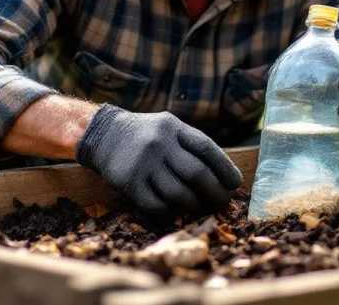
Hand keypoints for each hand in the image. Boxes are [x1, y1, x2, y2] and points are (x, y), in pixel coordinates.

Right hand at [75, 104, 243, 216]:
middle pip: (197, 174)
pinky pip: (156, 205)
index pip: (207, 149)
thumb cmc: (146, 135)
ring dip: (193, 204)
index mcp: (173, 127)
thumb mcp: (169, 127)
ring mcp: (143, 163)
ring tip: (197, 205)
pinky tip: (172, 209)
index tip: (235, 184)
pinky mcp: (129, 182)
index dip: (225, 168)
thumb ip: (192, 146)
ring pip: (179, 194)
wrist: (103, 134)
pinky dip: (169, 211)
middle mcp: (159, 144)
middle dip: (215, 192)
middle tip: (221, 201)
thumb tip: (224, 176)